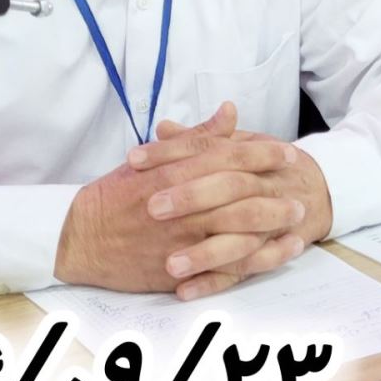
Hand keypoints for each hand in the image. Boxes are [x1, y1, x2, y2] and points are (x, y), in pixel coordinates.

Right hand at [53, 102, 301, 292]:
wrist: (80, 238)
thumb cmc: (116, 195)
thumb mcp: (152, 159)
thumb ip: (196, 137)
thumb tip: (230, 111)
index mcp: (174, 172)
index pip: (228, 157)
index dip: (263, 154)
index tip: (288, 153)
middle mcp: (181, 205)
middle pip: (240, 195)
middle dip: (276, 192)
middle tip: (300, 190)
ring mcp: (181, 239)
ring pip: (238, 231)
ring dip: (273, 225)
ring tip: (297, 221)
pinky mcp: (179, 268)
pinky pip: (226, 266)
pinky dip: (256, 260)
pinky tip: (278, 253)